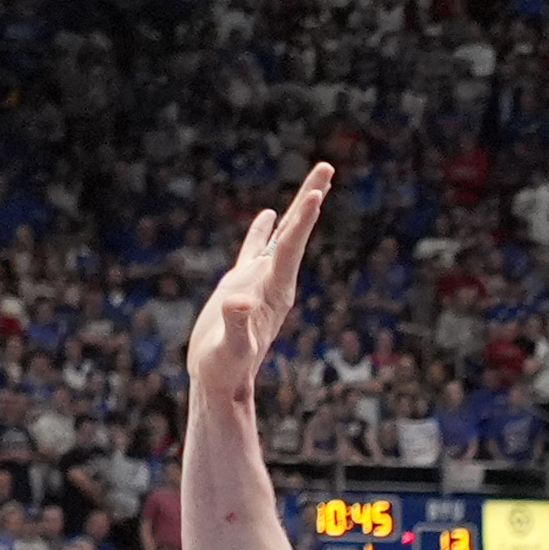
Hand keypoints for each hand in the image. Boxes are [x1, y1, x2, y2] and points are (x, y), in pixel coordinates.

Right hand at [188, 163, 330, 403]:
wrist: (220, 383)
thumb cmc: (226, 369)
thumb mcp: (230, 349)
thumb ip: (237, 325)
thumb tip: (240, 302)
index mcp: (274, 292)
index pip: (291, 249)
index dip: (303, 221)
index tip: (319, 193)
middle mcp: (274, 282)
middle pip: (295, 233)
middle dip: (310, 199)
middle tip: (327, 166)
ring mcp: (260, 282)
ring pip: (281, 237)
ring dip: (296, 210)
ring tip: (315, 184)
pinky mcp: (242, 286)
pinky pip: (255, 249)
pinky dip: (263, 230)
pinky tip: (269, 214)